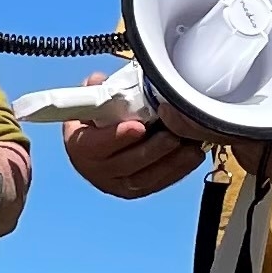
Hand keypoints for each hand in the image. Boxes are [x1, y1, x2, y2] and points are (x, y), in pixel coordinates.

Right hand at [62, 79, 207, 199]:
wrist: (96, 141)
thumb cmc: (95, 118)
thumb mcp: (90, 99)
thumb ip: (96, 90)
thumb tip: (101, 81)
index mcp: (79, 145)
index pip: (93, 145)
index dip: (117, 137)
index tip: (138, 127)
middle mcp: (96, 170)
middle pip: (125, 165)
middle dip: (152, 150)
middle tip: (172, 135)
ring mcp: (116, 184)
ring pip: (144, 179)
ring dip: (170, 163)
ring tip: (189, 146)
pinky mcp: (135, 191)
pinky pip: (157, 184)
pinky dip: (177, 171)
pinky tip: (192, 156)